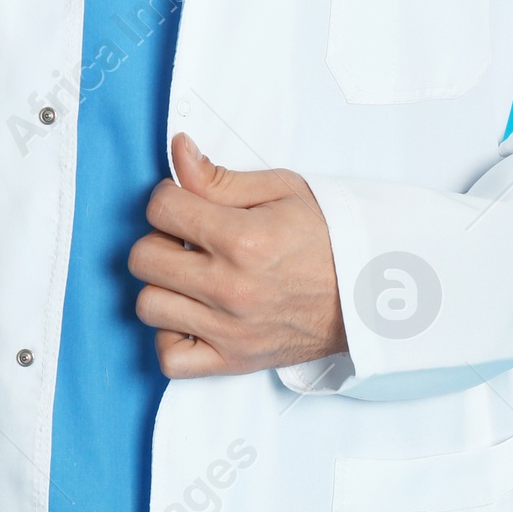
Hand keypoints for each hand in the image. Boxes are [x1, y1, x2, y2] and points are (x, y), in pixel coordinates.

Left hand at [128, 133, 346, 377]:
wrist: (368, 292)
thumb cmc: (328, 239)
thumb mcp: (283, 191)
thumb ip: (221, 178)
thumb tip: (178, 151)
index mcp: (243, 239)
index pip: (161, 208)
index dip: (169, 198)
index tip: (187, 204)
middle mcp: (231, 287)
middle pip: (144, 257)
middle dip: (160, 238)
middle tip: (187, 238)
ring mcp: (230, 329)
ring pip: (148, 304)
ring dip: (163, 285)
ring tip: (191, 275)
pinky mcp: (233, 360)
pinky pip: (171, 358)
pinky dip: (171, 337)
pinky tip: (191, 314)